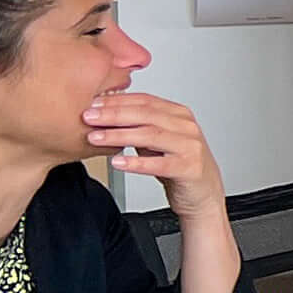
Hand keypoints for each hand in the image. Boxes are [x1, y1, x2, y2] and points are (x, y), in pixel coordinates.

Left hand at [86, 91, 224, 214]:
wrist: (203, 192)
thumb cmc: (179, 164)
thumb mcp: (159, 140)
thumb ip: (139, 126)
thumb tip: (105, 114)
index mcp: (179, 115)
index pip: (145, 100)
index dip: (117, 100)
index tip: (93, 104)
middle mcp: (186, 127)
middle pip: (146, 115)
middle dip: (113, 115)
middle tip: (89, 117)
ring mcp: (190, 147)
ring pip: (151, 136)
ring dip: (119, 136)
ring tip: (96, 138)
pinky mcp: (188, 168)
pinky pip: (159, 164)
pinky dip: (136, 163)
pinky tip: (117, 162)